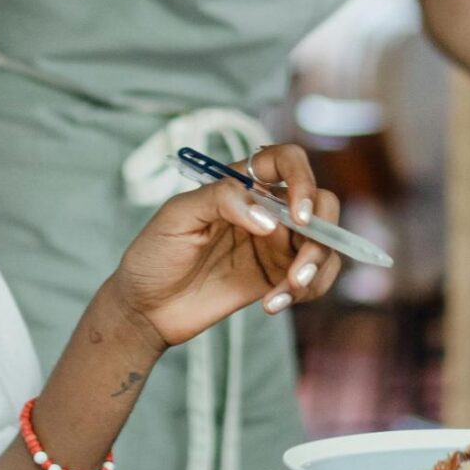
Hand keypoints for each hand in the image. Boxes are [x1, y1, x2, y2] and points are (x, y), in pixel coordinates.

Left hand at [110, 143, 344, 346]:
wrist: (145, 308)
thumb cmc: (153, 254)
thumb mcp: (177, 216)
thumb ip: (220, 200)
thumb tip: (269, 218)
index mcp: (242, 184)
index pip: (288, 161)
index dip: (303, 180)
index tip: (297, 216)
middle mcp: (266, 209)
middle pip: (321, 204)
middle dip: (322, 234)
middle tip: (299, 268)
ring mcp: (275, 245)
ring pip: (324, 245)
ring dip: (316, 269)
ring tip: (284, 294)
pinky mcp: (277, 278)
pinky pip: (313, 279)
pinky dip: (304, 292)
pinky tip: (272, 305)